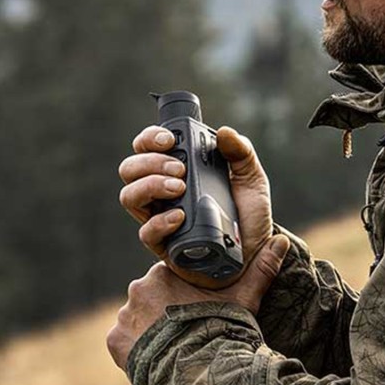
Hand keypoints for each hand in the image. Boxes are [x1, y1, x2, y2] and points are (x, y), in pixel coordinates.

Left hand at [106, 235, 289, 370]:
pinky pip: (123, 342)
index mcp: (165, 273)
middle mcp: (139, 288)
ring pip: (136, 319)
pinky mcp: (115, 341)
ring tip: (171, 347)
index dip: (183, 296)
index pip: (170, 279)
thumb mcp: (245, 296)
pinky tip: (155, 357)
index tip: (196, 310)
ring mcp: (124, 316)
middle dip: (164, 312)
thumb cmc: (224, 328)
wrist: (203, 370)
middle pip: (150, 298)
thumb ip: (261, 267)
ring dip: (148, 330)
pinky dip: (135, 348)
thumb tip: (282, 240)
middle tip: (184, 330)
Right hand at [117, 124, 273, 288]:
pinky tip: (180, 216)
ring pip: (129, 196)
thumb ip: (241, 152)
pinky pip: (146, 232)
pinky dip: (160, 221)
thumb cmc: (248, 214)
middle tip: (181, 169)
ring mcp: (160, 217)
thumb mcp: (251, 179)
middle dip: (150, 162)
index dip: (150, 138)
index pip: (147, 146)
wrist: (255, 252)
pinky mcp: (164, 244)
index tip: (170, 140)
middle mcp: (162, 191)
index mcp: (179, 169)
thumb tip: (224, 132)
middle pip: (130, 169)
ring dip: (150, 186)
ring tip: (179, 188)